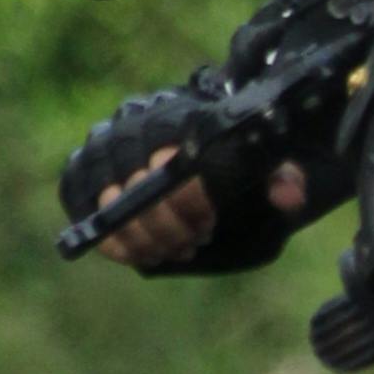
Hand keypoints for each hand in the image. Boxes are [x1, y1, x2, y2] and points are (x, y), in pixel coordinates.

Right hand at [97, 149, 309, 269]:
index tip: (209, 220)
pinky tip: (146, 254)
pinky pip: (89, 213)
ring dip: (146, 240)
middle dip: (171, 228)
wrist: (191, 133)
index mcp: (177, 120)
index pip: (171, 167)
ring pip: (111, 207)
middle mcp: (132, 130)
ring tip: (175, 247)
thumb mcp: (262, 158)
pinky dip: (116, 243)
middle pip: (139, 193)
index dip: (190, 205)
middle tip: (195, 238)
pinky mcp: (83, 173)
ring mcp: (103, 151)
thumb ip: (280, 175)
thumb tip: (290, 197)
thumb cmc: (228, 150)